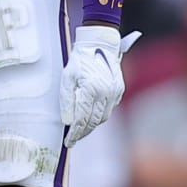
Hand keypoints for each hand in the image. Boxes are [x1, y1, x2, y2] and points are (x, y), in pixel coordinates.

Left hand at [59, 26, 140, 147]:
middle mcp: (105, 93)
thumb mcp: (67, 78)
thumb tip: (68, 121)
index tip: (68, 142)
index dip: (74, 134)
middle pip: (93, 122)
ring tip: (81, 129)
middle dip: (82, 133)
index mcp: (90, 90)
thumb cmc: (81, 59)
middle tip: (73, 139)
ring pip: (103, 118)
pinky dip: (100, 115)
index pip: (81, 120)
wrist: (100, 44)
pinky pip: (109, 109)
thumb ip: (67, 101)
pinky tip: (92, 116)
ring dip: (92, 125)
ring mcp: (114, 92)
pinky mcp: (119, 90)